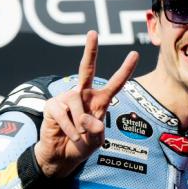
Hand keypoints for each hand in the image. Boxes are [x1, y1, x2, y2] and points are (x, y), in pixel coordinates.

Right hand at [35, 31, 138, 177]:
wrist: (61, 156)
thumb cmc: (82, 144)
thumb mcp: (96, 141)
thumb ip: (96, 132)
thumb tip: (88, 120)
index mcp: (100, 100)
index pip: (115, 83)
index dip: (125, 69)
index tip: (134, 53)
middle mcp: (83, 94)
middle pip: (87, 69)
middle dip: (90, 50)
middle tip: (93, 32)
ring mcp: (67, 98)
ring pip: (78, 107)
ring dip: (80, 127)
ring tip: (78, 136)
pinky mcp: (52, 105)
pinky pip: (64, 116)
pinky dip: (69, 130)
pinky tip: (69, 135)